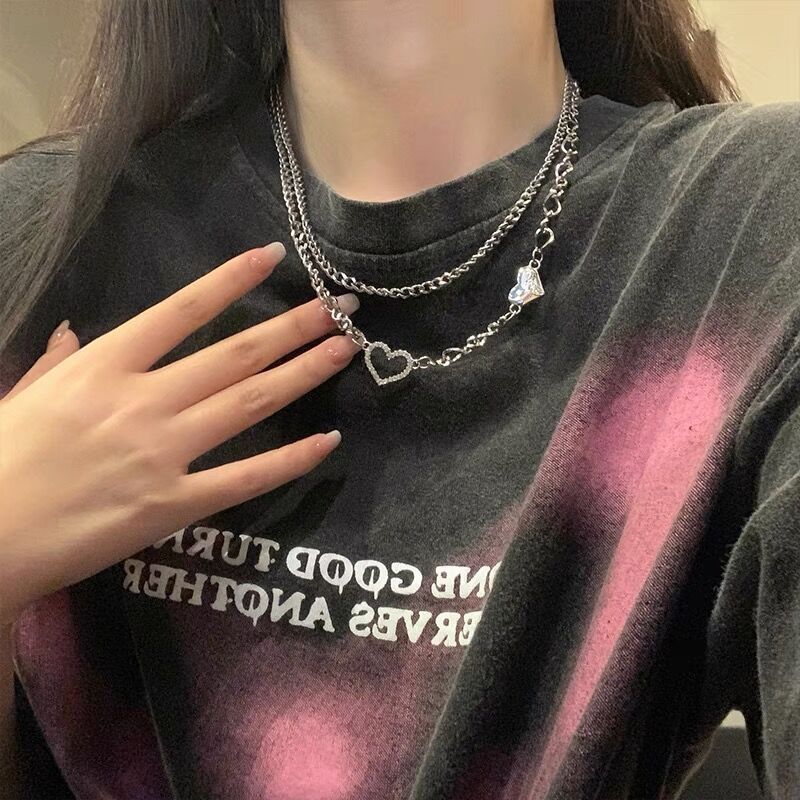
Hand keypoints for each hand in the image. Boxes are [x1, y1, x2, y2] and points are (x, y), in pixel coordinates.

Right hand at [0, 242, 359, 624]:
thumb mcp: (22, 395)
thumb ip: (59, 361)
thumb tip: (76, 332)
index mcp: (103, 366)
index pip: (182, 310)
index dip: (232, 280)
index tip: (275, 256)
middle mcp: (143, 401)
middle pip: (237, 354)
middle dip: (295, 326)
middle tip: (343, 308)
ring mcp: (164, 453)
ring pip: (251, 402)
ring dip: (304, 372)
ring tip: (346, 349)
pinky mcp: (174, 505)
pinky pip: (246, 477)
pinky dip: (292, 459)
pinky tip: (328, 440)